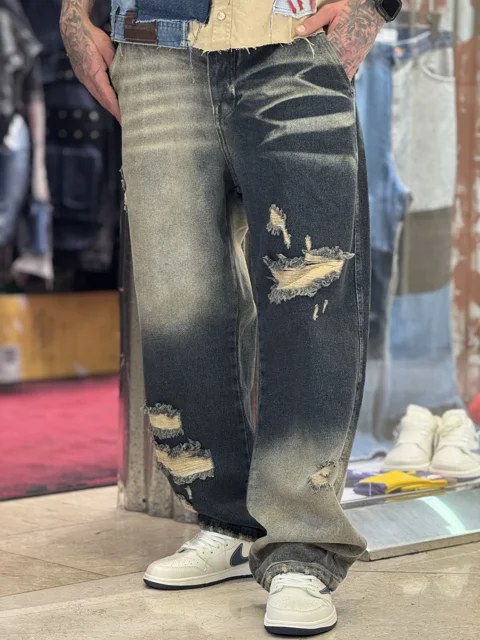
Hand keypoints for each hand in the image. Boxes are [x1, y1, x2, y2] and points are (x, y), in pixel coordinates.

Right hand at [60, 1, 120, 121]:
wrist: (72, 29)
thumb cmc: (91, 36)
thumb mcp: (107, 48)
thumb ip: (116, 63)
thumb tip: (126, 75)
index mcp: (93, 73)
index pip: (107, 96)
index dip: (116, 109)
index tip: (124, 119)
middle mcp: (87, 79)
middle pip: (103, 100)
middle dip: (114, 112)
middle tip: (126, 122)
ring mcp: (83, 78)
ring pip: (98, 97)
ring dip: (109, 107)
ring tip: (120, 115)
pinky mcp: (82, 76)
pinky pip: (94, 91)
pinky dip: (104, 99)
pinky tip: (111, 102)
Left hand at [297, 0, 385, 79]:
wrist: (373, 11)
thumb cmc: (351, 9)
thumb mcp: (330, 11)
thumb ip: (313, 22)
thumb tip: (298, 32)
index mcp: (336, 44)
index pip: (318, 60)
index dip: (308, 65)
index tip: (300, 68)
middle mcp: (344, 56)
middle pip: (326, 72)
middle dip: (316, 74)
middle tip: (306, 76)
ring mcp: (351, 61)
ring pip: (336, 77)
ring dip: (327, 79)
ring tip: (317, 80)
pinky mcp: (357, 63)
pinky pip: (346, 77)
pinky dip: (338, 80)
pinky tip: (330, 82)